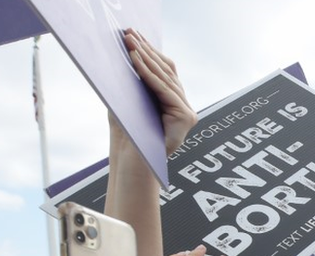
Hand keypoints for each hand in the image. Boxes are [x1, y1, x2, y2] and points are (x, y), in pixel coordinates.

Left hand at [124, 29, 196, 154]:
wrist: (132, 162)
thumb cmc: (127, 136)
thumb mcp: (128, 102)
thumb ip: (134, 83)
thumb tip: (127, 54)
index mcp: (173, 105)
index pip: (165, 72)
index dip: (150, 52)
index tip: (134, 35)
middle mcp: (184, 108)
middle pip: (168, 72)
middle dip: (146, 50)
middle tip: (129, 33)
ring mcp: (187, 113)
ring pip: (166, 78)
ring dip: (146, 58)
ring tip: (130, 42)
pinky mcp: (186, 118)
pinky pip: (165, 90)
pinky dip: (149, 73)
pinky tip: (136, 60)